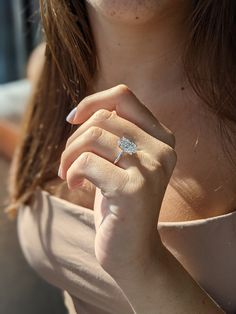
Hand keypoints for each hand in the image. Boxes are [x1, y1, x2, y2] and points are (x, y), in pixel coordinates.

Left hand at [58, 84, 176, 277]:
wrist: (132, 250)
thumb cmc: (119, 201)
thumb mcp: (120, 161)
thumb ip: (112, 132)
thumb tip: (80, 111)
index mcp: (161, 138)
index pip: (124, 96)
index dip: (92, 102)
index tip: (73, 120)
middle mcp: (162, 150)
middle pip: (102, 118)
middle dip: (74, 138)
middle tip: (69, 163)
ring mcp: (151, 169)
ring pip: (92, 137)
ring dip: (69, 155)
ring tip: (69, 174)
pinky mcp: (134, 190)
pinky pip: (87, 162)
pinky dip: (73, 172)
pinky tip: (75, 185)